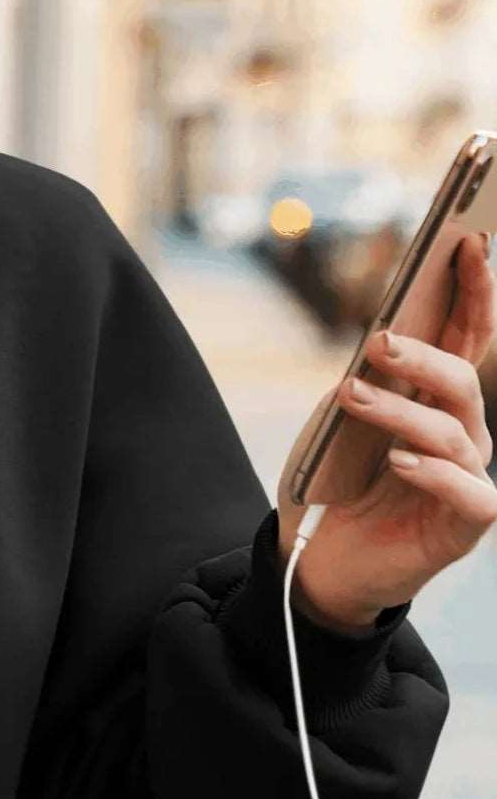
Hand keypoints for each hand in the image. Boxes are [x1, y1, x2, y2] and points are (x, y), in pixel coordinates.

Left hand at [276, 232, 496, 633]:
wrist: (324, 556)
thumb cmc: (339, 478)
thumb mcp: (345, 417)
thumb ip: (371, 378)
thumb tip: (381, 339)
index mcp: (439, 398)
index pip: (467, 334)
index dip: (473, 289)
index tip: (468, 242)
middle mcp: (464, 433)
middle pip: (463, 380)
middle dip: (424, 354)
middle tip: (377, 340)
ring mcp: (468, 479)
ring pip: (454, 433)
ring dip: (399, 410)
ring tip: (350, 394)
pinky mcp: (462, 526)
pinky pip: (468, 494)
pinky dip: (430, 473)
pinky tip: (397, 461)